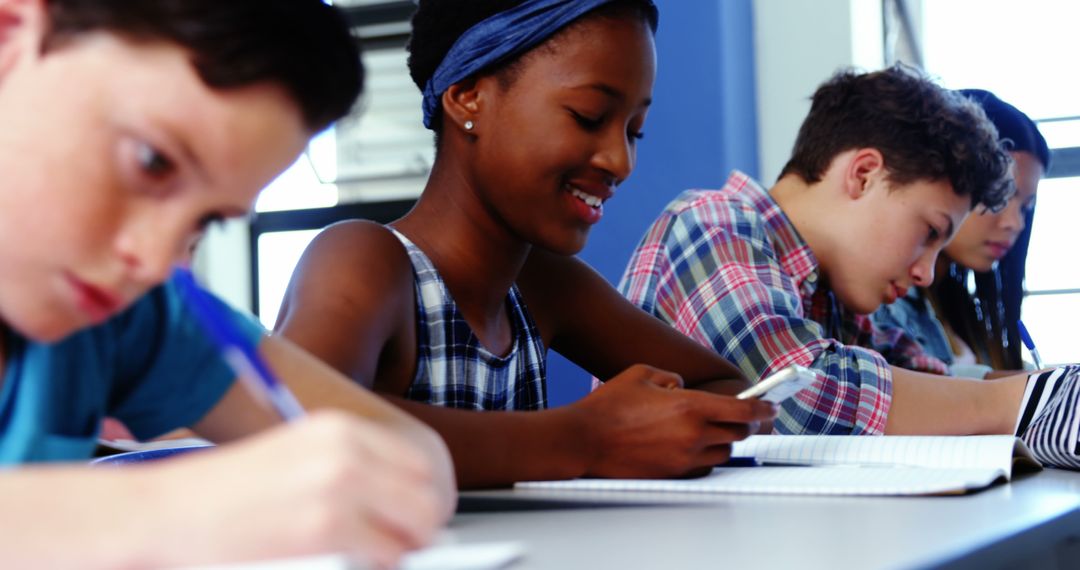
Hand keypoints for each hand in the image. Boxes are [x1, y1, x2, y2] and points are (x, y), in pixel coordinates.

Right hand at [148, 410, 445, 567]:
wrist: (170, 510)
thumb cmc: (226, 492)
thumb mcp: (297, 456)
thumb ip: (349, 468)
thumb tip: (400, 497)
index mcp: (341, 429)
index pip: (418, 464)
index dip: (423, 498)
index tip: (415, 519)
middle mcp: (347, 451)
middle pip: (427, 494)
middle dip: (421, 526)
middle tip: (402, 545)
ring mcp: (339, 487)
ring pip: (416, 526)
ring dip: (403, 547)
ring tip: (373, 554)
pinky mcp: (325, 527)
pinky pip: (385, 553)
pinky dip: (378, 563)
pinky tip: (352, 562)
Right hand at [572, 364, 775, 478]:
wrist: (584, 439)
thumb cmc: (609, 404)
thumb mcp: (643, 373)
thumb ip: (671, 377)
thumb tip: (682, 388)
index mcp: (690, 406)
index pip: (743, 410)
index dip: (763, 408)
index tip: (771, 406)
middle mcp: (693, 435)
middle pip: (738, 434)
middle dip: (743, 424)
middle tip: (740, 416)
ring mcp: (684, 458)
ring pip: (723, 453)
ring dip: (723, 440)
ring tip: (707, 429)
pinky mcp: (673, 474)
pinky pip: (702, 466)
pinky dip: (704, 456)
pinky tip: (689, 445)